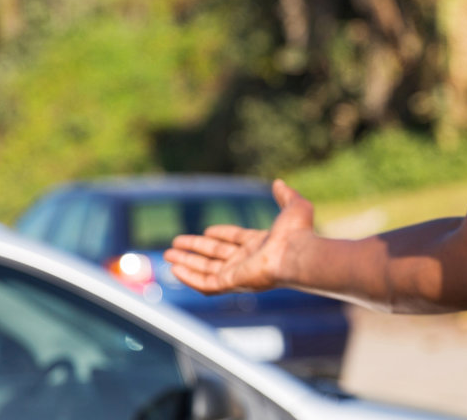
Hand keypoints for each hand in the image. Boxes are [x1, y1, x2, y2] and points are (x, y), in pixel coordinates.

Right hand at [165, 179, 317, 293]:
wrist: (297, 254)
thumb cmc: (298, 233)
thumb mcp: (293, 206)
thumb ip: (285, 195)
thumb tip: (279, 183)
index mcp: (260, 244)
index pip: (235, 240)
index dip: (220, 235)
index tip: (206, 230)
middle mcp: (248, 260)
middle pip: (215, 255)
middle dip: (195, 249)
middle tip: (175, 244)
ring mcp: (239, 273)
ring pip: (206, 269)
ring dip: (187, 262)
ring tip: (168, 255)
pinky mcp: (231, 283)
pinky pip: (205, 283)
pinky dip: (189, 277)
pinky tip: (175, 269)